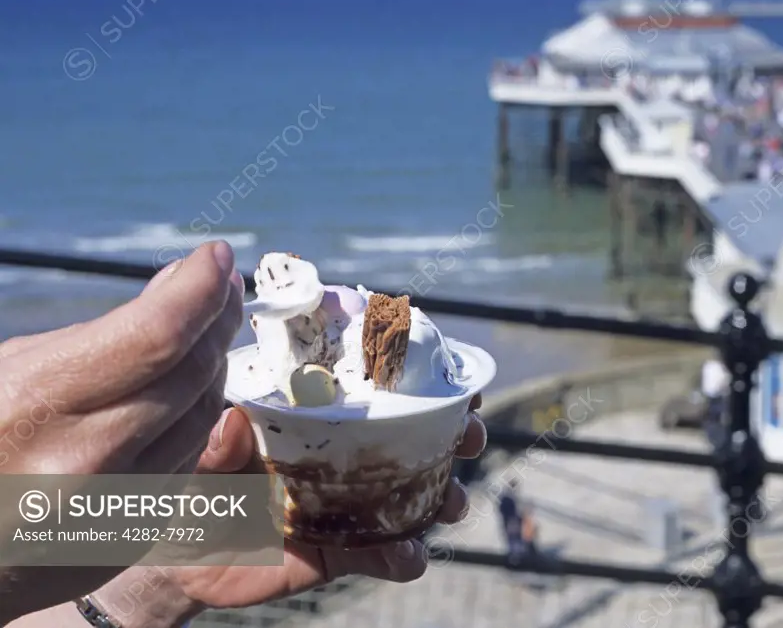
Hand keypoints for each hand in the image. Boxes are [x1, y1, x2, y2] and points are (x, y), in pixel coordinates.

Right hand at [0, 242, 244, 621]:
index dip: (200, 288)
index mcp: (35, 404)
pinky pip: (188, 460)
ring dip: (215, 365)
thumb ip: (99, 334)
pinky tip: (186, 390)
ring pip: (203, 418)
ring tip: (208, 329)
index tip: (217, 256)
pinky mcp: (132, 538)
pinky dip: (196, 417)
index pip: (156, 335)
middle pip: (192, 374)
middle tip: (224, 286)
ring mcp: (111, 508)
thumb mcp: (10, 370)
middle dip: (218, 318)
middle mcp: (82, 461)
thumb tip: (179, 287)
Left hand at [110, 394, 486, 621]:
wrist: (166, 557)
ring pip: (410, 493)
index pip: (372, 381)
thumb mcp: (190, 448)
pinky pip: (379, 553)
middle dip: (451, 431)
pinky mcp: (336, 550)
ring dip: (441, 494)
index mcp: (311, 413)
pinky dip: (402, 556)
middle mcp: (339, 452)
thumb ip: (214, 436)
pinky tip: (409, 555)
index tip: (450, 369)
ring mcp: (343, 502)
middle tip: (470, 432)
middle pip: (411, 434)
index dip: (416, 373)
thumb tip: (235, 421)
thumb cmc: (179, 483)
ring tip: (451, 501)